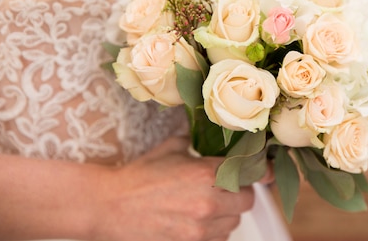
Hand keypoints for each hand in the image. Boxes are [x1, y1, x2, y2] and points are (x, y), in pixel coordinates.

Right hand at [91, 136, 255, 240]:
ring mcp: (199, 230)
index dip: (257, 172)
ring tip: (203, 207)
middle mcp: (209, 203)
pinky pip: (216, 240)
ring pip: (232, 224)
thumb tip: (215, 136)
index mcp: (206, 173)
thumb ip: (198, 142)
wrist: (106, 206)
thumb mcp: (172, 148)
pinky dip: (211, 232)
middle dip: (238, 194)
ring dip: (225, 215)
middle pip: (246, 201)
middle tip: (222, 189)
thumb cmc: (137, 177)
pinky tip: (195, 222)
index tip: (261, 172)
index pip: (250, 173)